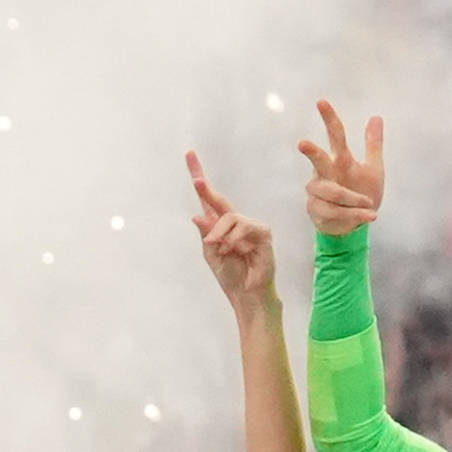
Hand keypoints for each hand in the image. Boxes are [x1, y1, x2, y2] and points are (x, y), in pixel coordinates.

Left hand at [184, 150, 274, 313]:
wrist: (247, 294)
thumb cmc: (230, 276)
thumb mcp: (211, 255)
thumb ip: (205, 234)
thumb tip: (196, 215)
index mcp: (219, 227)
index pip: (209, 201)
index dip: (200, 183)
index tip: (189, 157)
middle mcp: (234, 223)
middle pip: (219, 199)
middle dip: (205, 189)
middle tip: (196, 180)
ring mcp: (249, 226)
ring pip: (229, 218)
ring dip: (219, 234)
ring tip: (219, 249)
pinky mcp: (262, 233)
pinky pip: (243, 227)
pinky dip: (234, 239)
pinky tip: (233, 250)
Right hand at [298, 95, 386, 239]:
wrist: (352, 226)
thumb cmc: (360, 194)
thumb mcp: (373, 169)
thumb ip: (373, 145)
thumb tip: (376, 116)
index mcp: (339, 160)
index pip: (335, 136)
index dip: (329, 119)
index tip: (321, 102)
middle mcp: (325, 174)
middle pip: (318, 160)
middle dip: (312, 153)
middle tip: (302, 143)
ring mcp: (318, 193)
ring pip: (331, 192)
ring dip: (353, 198)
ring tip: (370, 205)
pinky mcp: (317, 211)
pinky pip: (337, 211)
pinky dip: (356, 214)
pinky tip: (370, 215)